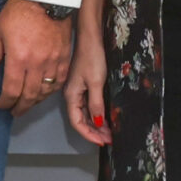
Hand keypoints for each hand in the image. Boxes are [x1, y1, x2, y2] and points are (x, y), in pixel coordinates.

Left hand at [0, 0, 70, 115]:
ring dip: (35, 101)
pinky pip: (59, 81)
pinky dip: (51, 91)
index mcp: (18, 57)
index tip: (2, 105)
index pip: (12, 90)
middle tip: (14, 111)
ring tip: (27, 103)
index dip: (6, 102)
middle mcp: (37, 63)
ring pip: (45, 91)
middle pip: (29, 96)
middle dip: (20, 107)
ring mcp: (54, 61)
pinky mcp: (65, 57)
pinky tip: (44, 92)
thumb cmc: (18, 12)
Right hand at [64, 24, 109, 145]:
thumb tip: (97, 122)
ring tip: (110, 132)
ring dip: (96, 124)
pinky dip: (97, 114)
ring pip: (86, 114)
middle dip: (94, 132)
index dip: (89, 134)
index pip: (77, 122)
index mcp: (71, 96)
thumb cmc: (92, 57)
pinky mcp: (84, 85)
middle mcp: (72, 96)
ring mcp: (78, 91)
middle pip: (81, 120)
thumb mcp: (96, 82)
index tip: (103, 142)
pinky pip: (89, 105)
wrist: (90, 37)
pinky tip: (106, 118)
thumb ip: (96, 103)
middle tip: (110, 139)